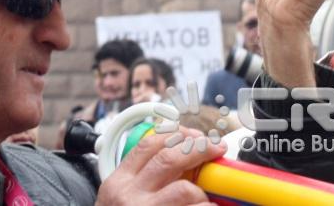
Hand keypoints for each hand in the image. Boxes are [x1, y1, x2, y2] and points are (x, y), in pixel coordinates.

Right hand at [96, 127, 225, 204]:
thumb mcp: (119, 198)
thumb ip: (142, 177)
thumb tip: (182, 156)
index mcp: (119, 182)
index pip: (148, 144)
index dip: (176, 135)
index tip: (194, 135)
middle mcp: (129, 195)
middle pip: (169, 158)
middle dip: (198, 149)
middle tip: (215, 149)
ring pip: (185, 189)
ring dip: (202, 190)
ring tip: (205, 197)